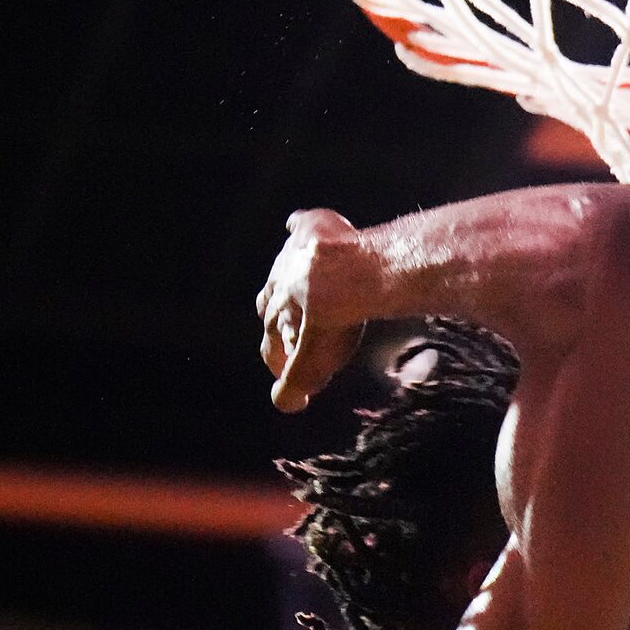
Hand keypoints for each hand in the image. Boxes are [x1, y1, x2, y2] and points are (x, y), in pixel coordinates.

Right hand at [257, 209, 369, 411]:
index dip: (277, 358)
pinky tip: (295, 226)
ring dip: (285, 281)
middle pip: (270, 303)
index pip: (269, 341)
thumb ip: (296, 383)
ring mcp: (295, 253)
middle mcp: (278, 281)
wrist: (359, 272)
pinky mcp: (313, 227)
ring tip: (296, 289)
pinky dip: (296, 229)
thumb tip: (285, 403)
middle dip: (277, 318)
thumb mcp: (315, 361)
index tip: (286, 366)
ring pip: (281, 269)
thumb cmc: (340, 316)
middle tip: (291, 329)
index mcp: (277, 312)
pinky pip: (299, 225)